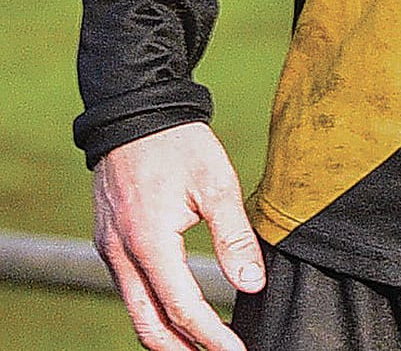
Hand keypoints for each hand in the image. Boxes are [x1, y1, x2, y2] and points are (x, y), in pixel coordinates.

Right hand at [93, 122, 264, 350]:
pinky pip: (129, 290)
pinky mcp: (110, 243)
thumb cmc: (180, 143)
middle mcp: (122, 255)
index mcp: (149, 243)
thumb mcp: (217, 183)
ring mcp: (110, 251)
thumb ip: (234, 237)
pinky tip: (177, 310)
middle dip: (183, 349)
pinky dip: (153, 309)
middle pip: (149, 325)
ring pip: (135, 312)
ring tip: (201, 344)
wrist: (136, 112)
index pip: (182, 308)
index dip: (210, 336)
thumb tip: (252, 283)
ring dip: (166, 335)